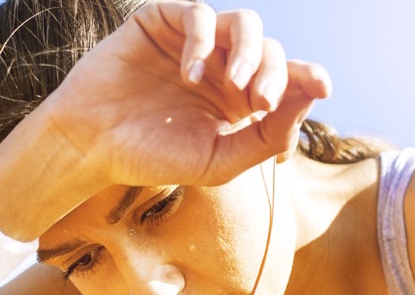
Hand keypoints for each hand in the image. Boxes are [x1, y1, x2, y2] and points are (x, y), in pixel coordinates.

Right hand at [44, 1, 330, 187]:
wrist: (90, 145)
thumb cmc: (152, 157)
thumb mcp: (219, 160)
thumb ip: (267, 135)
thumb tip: (314, 94)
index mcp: (239, 101)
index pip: (287, 80)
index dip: (308, 77)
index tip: (323, 86)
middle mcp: (221, 67)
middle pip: (271, 51)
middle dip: (275, 74)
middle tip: (260, 102)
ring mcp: (194, 43)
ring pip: (245, 24)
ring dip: (249, 51)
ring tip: (234, 86)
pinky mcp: (163, 22)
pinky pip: (199, 13)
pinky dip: (202, 40)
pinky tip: (189, 74)